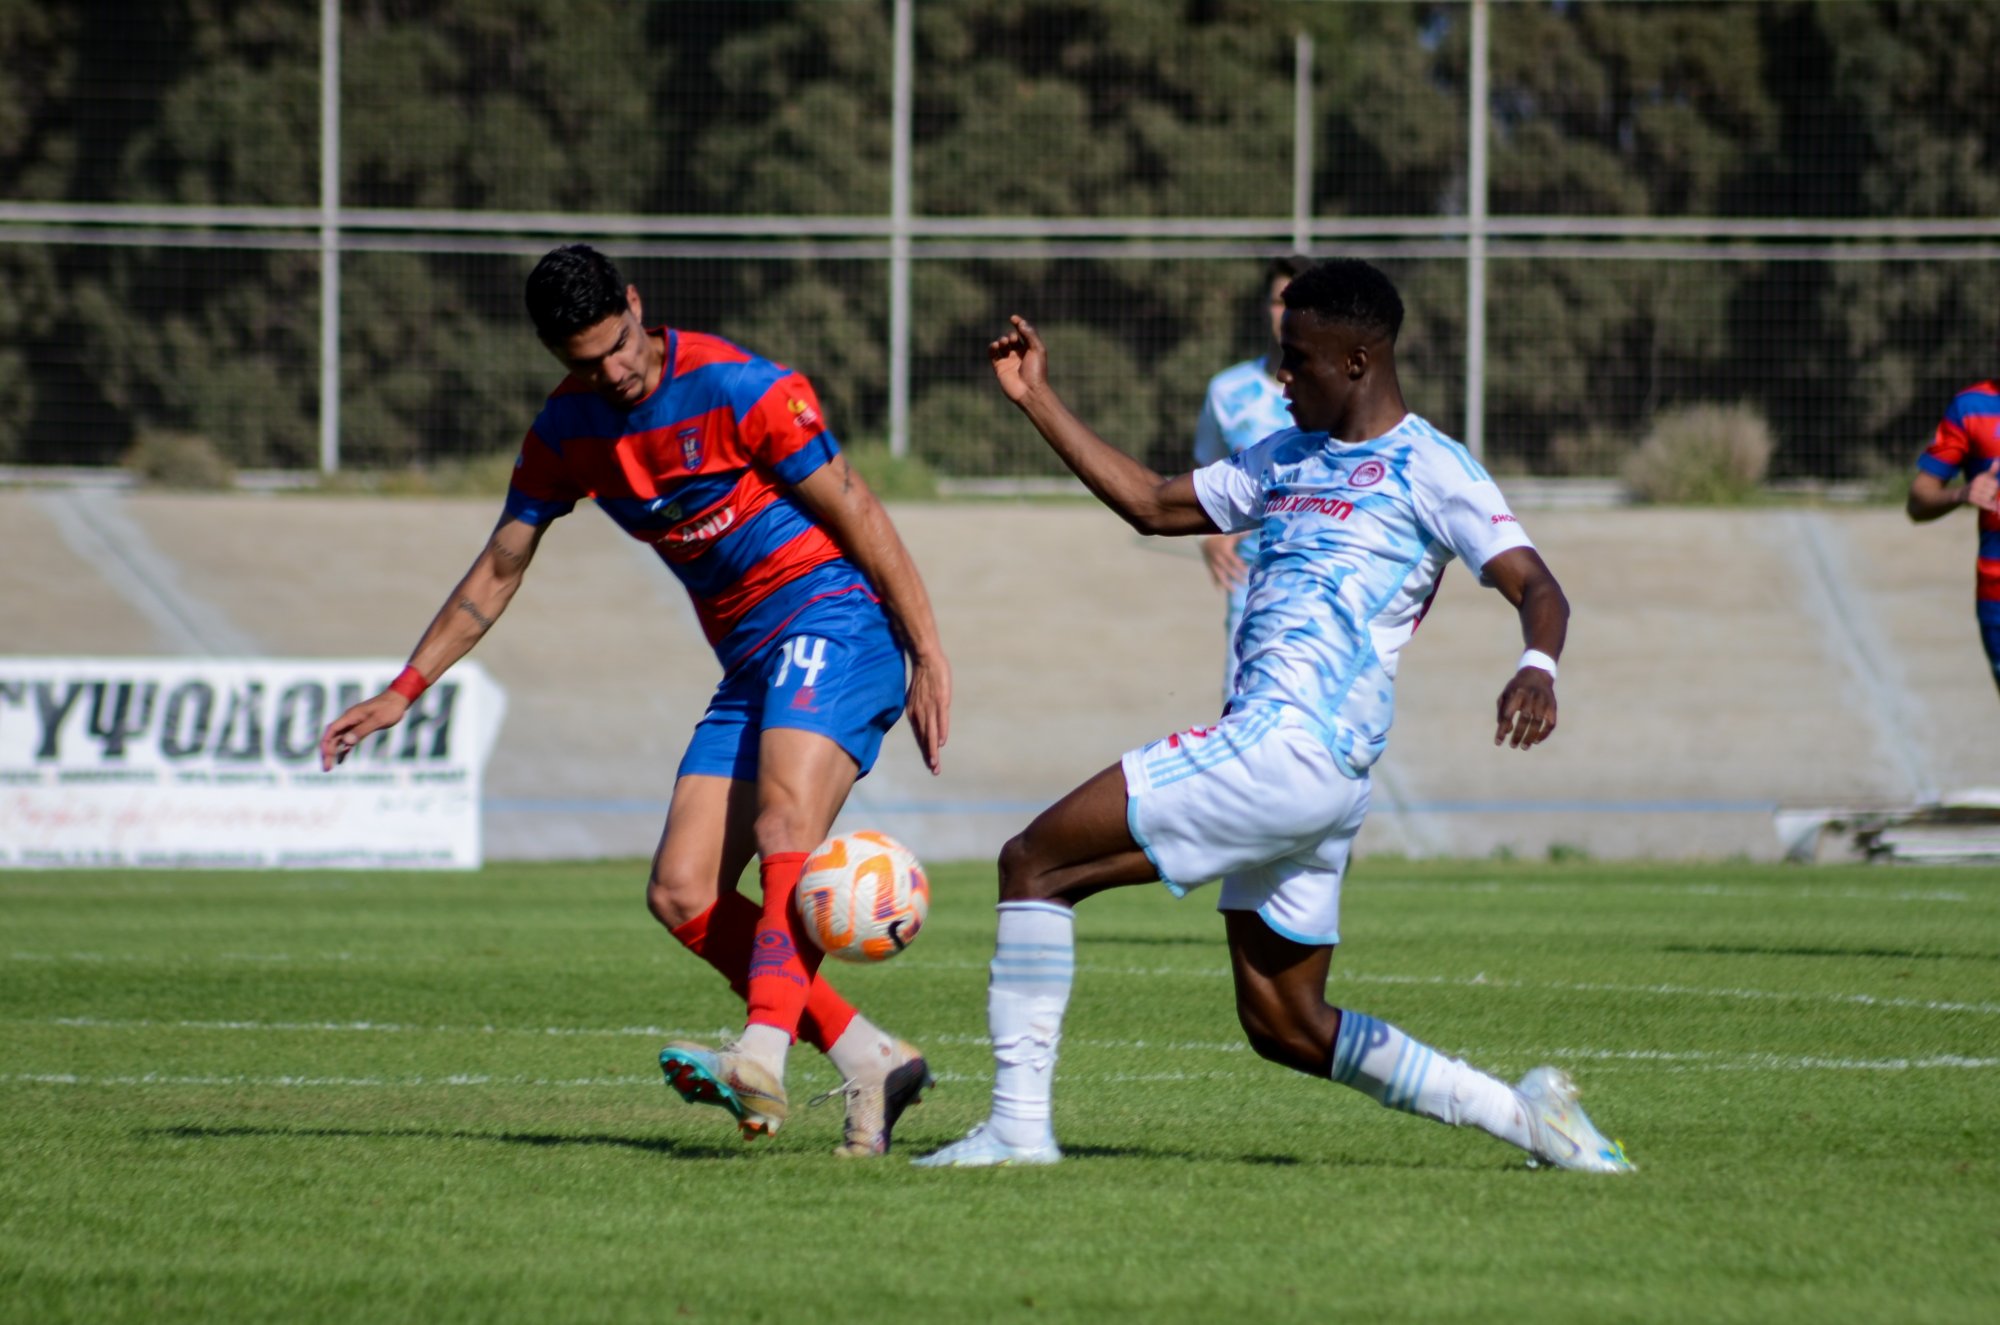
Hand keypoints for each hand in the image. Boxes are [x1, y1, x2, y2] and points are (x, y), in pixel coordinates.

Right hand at [319, 692, 410, 769]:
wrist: (397, 699)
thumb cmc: (389, 708)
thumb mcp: (378, 720)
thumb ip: (362, 730)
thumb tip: (346, 742)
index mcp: (350, 716)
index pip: (331, 731)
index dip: (326, 745)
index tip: (325, 758)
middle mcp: (348, 720)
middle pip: (332, 736)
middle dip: (327, 752)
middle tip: (326, 768)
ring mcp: (353, 723)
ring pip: (338, 739)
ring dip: (333, 752)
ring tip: (330, 767)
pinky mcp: (360, 726)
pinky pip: (348, 739)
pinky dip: (343, 749)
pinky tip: (341, 760)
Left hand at [904, 653, 951, 774]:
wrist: (925, 659)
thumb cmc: (923, 679)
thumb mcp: (918, 697)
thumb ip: (920, 711)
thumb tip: (922, 722)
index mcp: (914, 713)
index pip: (920, 736)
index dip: (925, 750)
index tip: (930, 764)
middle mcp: (920, 713)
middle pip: (925, 738)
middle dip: (929, 755)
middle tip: (934, 771)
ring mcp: (930, 707)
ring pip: (931, 732)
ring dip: (933, 749)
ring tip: (935, 763)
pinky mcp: (940, 700)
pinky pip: (940, 719)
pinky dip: (941, 731)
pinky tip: (942, 742)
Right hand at [988, 315, 1047, 405]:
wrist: (1029, 391)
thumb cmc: (1037, 371)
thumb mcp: (1037, 350)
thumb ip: (1030, 335)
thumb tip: (1021, 323)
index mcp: (1030, 349)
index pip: (1022, 333)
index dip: (1018, 324)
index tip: (1013, 318)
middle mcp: (1019, 354)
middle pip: (1011, 337)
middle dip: (1010, 335)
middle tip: (1013, 340)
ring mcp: (1008, 361)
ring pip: (1001, 344)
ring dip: (1001, 340)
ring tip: (1004, 344)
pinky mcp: (999, 367)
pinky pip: (993, 354)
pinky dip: (992, 347)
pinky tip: (995, 346)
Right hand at [1200, 532, 1248, 588]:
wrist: (1205, 541)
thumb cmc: (1220, 538)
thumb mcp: (1230, 535)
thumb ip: (1241, 535)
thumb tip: (1252, 532)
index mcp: (1225, 551)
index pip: (1234, 560)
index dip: (1240, 566)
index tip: (1247, 572)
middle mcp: (1219, 559)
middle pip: (1228, 570)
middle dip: (1236, 577)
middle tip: (1245, 583)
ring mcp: (1213, 564)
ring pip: (1220, 575)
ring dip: (1227, 583)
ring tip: (1234, 591)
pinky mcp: (1210, 568)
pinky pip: (1213, 576)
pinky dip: (1216, 583)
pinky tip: (1220, 590)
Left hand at [1494, 667, 1556, 749]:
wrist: (1537, 674)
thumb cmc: (1517, 688)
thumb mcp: (1505, 695)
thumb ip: (1502, 712)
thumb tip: (1505, 731)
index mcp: (1516, 693)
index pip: (1508, 714)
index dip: (1502, 729)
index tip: (1498, 742)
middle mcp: (1531, 696)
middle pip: (1525, 718)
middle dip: (1518, 735)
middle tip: (1513, 746)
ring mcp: (1544, 701)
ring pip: (1538, 722)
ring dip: (1531, 736)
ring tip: (1524, 747)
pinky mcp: (1553, 706)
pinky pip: (1551, 723)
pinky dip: (1544, 734)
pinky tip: (1536, 741)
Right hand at [1968, 458, 1999, 512]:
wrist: (1961, 494)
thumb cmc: (1977, 485)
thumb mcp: (1983, 476)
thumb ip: (1992, 470)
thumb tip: (1997, 460)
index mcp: (1980, 477)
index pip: (1995, 483)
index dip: (1995, 486)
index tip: (1989, 487)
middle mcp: (1976, 484)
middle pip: (1993, 491)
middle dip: (1993, 493)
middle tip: (1986, 493)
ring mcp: (1973, 492)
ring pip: (1990, 498)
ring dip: (1990, 500)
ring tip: (1984, 498)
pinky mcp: (1971, 500)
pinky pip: (1984, 503)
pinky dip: (1990, 506)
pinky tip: (1995, 509)